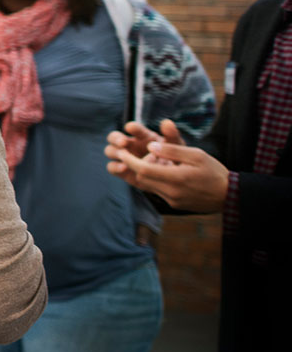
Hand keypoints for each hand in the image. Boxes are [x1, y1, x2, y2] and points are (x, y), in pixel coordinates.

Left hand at [105, 118, 229, 210]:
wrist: (229, 195)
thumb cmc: (215, 171)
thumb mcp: (197, 155)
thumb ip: (172, 150)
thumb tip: (150, 146)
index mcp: (177, 178)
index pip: (143, 169)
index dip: (129, 160)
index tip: (121, 150)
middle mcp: (171, 192)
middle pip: (141, 178)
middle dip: (135, 165)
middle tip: (136, 153)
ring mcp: (172, 200)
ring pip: (147, 186)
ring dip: (144, 173)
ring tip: (151, 161)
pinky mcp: (174, 204)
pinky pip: (156, 191)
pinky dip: (154, 180)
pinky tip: (162, 172)